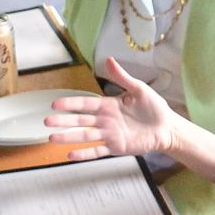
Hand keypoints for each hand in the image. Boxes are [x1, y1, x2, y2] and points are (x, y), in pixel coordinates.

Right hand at [43, 57, 182, 160]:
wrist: (167, 127)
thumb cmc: (154, 108)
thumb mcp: (139, 89)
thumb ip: (122, 77)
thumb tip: (108, 60)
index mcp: (108, 105)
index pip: (85, 104)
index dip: (70, 104)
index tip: (55, 104)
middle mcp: (105, 120)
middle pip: (80, 121)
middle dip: (63, 121)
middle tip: (47, 122)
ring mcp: (109, 135)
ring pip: (84, 136)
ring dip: (68, 137)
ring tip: (52, 138)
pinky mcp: (116, 148)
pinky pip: (97, 151)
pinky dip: (84, 154)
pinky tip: (70, 155)